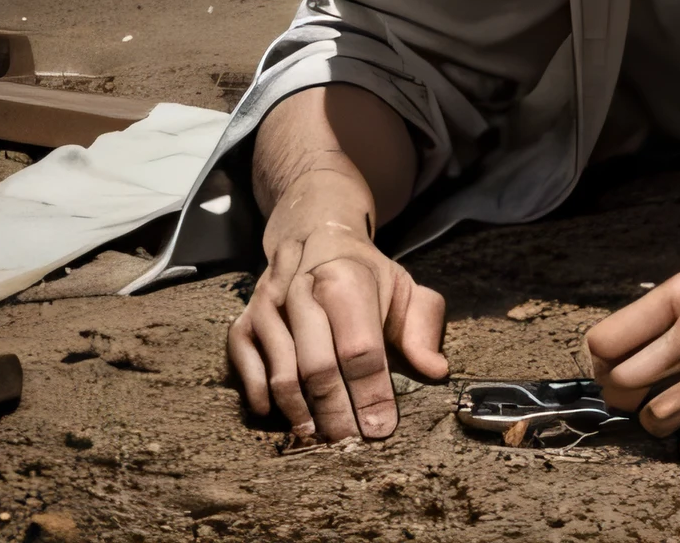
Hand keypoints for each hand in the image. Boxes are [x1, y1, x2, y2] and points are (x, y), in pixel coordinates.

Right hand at [226, 198, 447, 442]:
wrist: (314, 236)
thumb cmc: (364, 274)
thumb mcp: (404, 290)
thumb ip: (422, 328)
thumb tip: (435, 370)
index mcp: (346, 281)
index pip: (361, 350)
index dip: (372, 393)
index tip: (381, 427)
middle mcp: (301, 291)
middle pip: (319, 366)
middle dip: (336, 411)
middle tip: (350, 442)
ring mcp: (268, 306)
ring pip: (282, 371)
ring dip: (300, 411)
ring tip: (319, 437)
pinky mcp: (243, 320)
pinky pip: (245, 363)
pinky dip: (260, 394)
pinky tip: (278, 416)